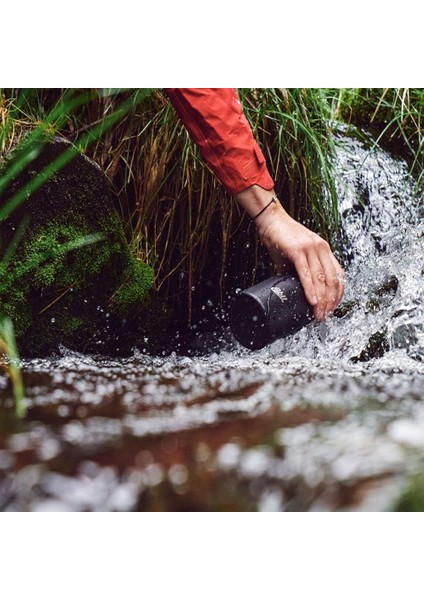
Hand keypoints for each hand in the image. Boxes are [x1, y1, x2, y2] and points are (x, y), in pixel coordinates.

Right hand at [236, 186, 344, 320]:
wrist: (271, 220)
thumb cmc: (282, 237)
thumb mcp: (297, 254)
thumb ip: (300, 270)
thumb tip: (296, 289)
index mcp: (324, 249)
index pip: (339, 275)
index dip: (338, 294)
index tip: (332, 307)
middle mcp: (321, 248)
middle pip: (332, 280)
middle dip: (330, 301)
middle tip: (324, 316)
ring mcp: (310, 248)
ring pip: (321, 279)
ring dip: (321, 300)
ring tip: (318, 314)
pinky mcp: (297, 250)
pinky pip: (307, 274)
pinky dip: (310, 289)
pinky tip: (312, 300)